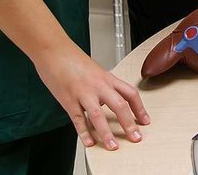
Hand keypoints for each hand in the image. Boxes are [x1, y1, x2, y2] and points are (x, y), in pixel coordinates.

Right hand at [34, 44, 149, 149]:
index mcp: (107, 77)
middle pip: (119, 105)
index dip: (140, 109)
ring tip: (113, 146)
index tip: (144, 121)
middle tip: (136, 138)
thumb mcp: (94, 70)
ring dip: (107, 133)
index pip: (130, 93)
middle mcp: (98, 85)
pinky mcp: (68, 100)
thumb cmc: (72, 59)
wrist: (53, 50)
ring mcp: (83, 93)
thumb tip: (108, 99)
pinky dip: (84, 133)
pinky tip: (89, 142)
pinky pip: (78, 119)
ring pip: (98, 116)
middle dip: (129, 124)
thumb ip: (102, 85)